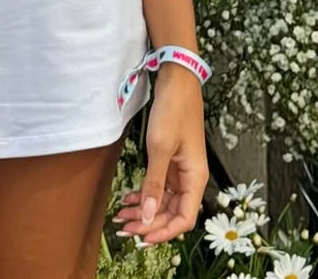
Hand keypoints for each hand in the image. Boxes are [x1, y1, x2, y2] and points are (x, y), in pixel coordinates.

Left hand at [116, 66, 207, 244]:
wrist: (176, 81)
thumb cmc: (173, 111)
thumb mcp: (160, 149)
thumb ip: (154, 184)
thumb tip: (149, 216)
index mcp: (195, 179)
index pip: (183, 219)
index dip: (163, 231)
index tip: (141, 237)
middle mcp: (190, 178)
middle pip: (172, 212)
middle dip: (149, 222)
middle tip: (124, 228)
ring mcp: (181, 170)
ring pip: (164, 201)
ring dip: (145, 210)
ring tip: (122, 217)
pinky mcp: (171, 160)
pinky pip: (159, 186)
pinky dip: (145, 194)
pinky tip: (128, 198)